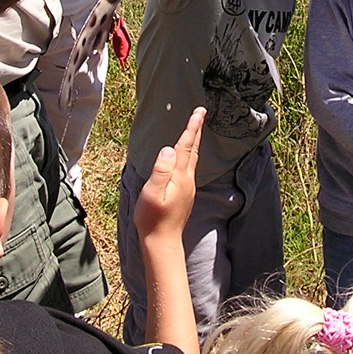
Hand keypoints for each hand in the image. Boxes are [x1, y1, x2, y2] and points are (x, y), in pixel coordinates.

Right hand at [134, 107, 204, 241]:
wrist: (162, 242)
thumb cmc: (152, 218)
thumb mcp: (151, 193)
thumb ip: (161, 171)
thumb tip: (169, 150)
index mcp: (179, 177)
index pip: (186, 147)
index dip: (192, 128)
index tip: (199, 111)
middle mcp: (187, 180)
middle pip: (193, 150)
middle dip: (197, 130)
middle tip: (201, 112)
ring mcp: (188, 187)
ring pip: (193, 158)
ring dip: (194, 141)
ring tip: (195, 129)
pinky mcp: (185, 194)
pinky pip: (189, 167)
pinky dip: (190, 154)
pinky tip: (186, 155)